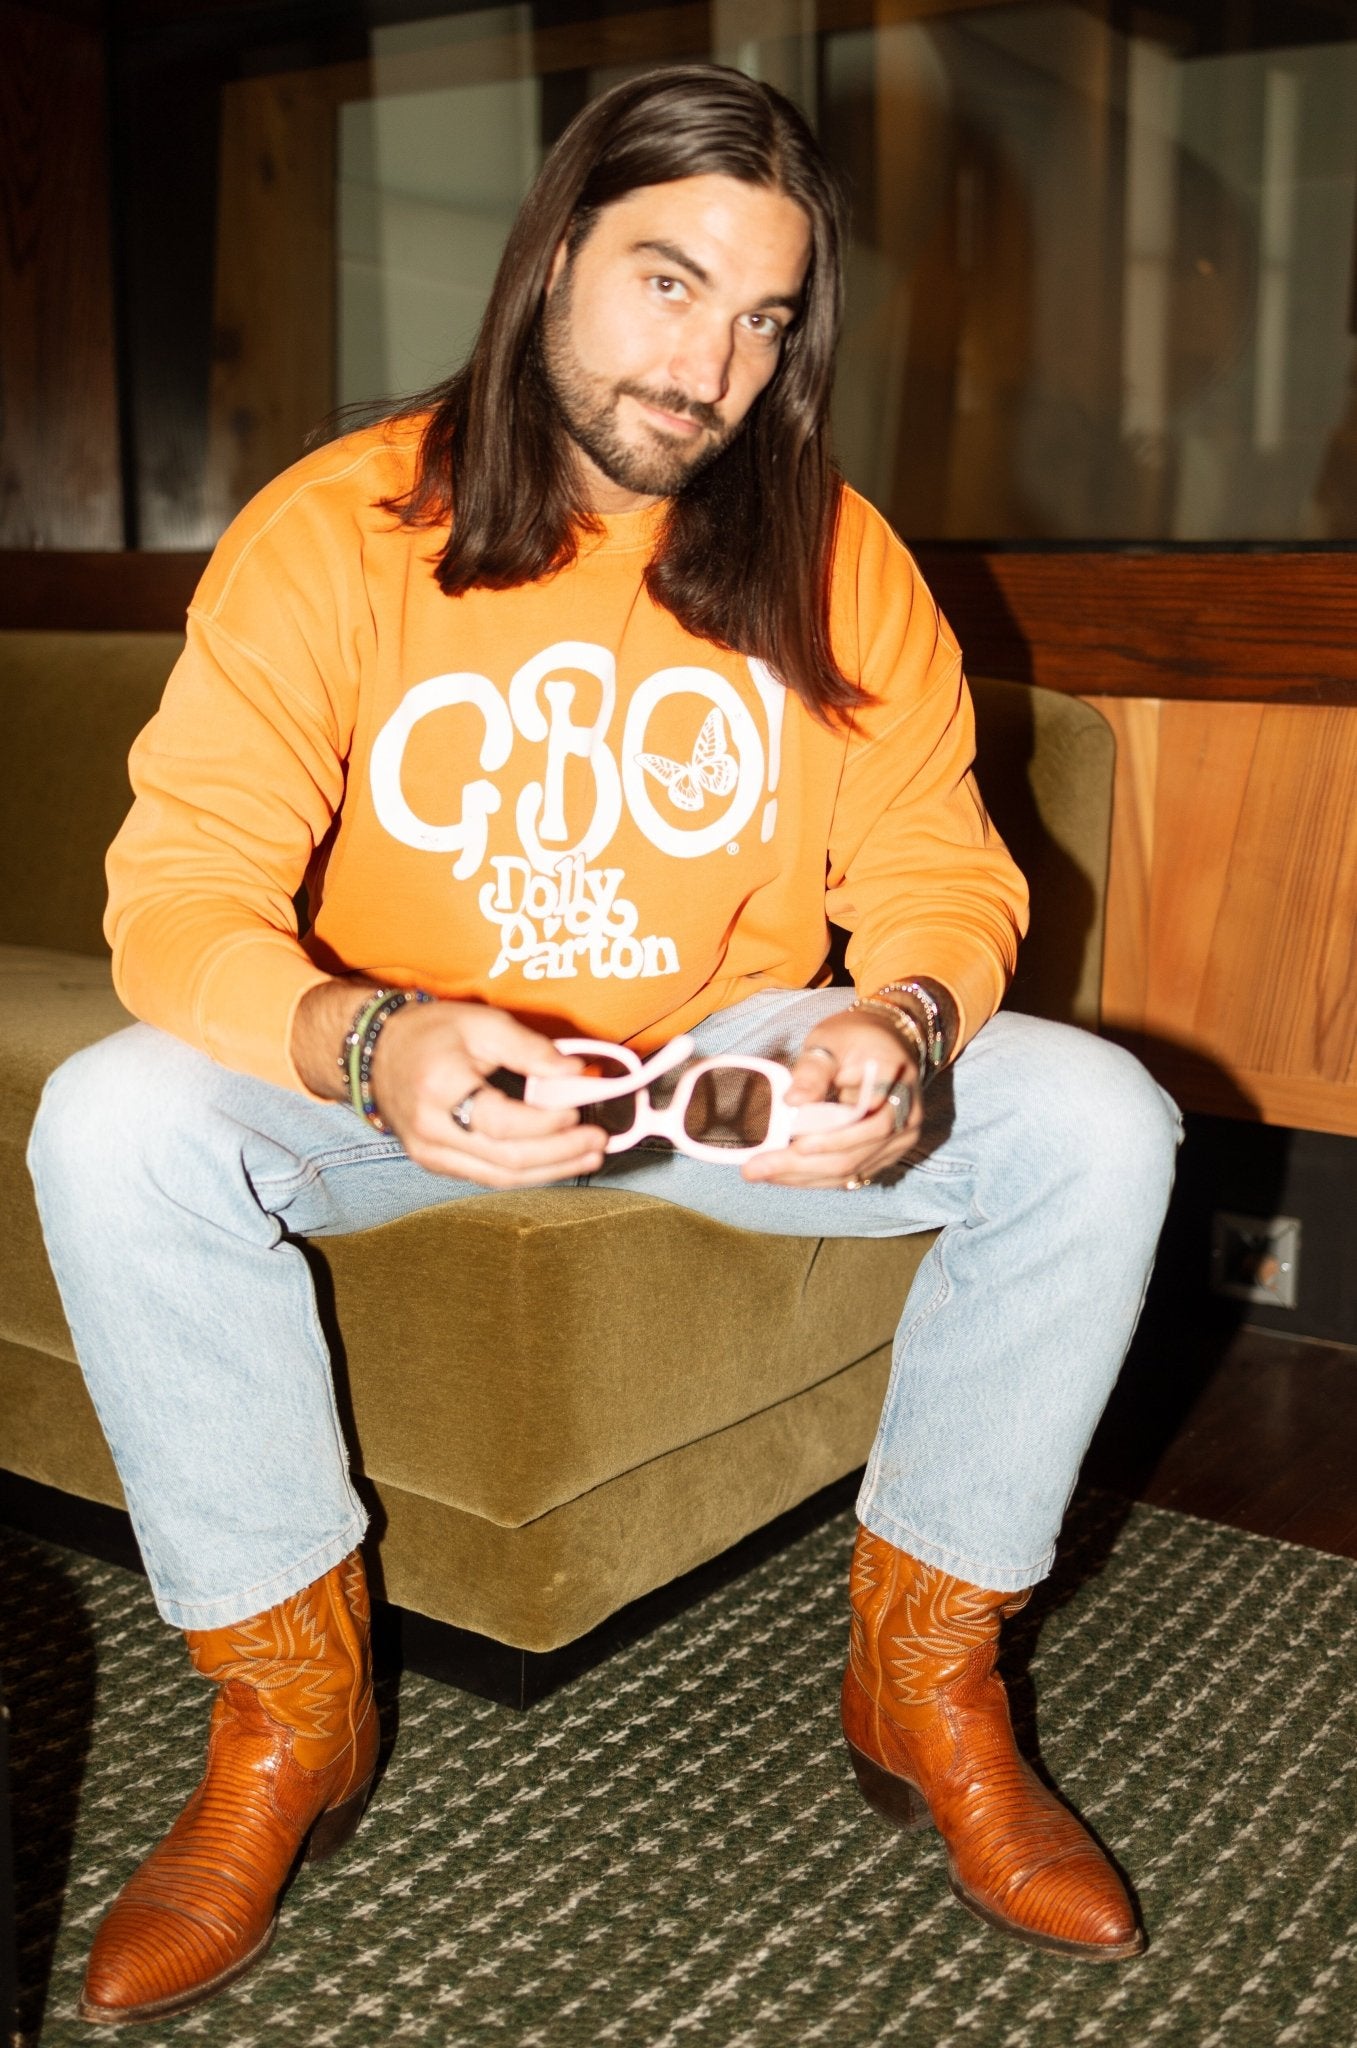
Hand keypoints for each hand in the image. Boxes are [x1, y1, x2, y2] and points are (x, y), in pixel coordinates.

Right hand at [294, 984, 602, 1186]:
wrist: (376, 1052)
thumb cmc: (432, 1032)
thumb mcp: (481, 1023)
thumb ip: (530, 1048)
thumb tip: (576, 1074)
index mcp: (439, 1088)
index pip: (500, 1120)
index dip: (544, 1123)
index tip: (579, 1111)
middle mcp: (431, 1129)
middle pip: (504, 1158)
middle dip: (558, 1154)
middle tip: (598, 1142)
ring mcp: (430, 1153)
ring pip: (498, 1177)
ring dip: (549, 1171)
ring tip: (588, 1157)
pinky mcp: (435, 1163)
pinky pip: (487, 1176)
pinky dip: (526, 1172)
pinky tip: (556, 1163)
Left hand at [740, 1007, 922, 1189]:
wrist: (887, 1042)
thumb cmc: (855, 1038)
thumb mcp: (830, 1041)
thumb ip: (813, 1072)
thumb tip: (792, 1102)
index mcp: (897, 1084)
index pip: (865, 1122)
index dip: (829, 1138)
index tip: (792, 1144)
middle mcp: (906, 1119)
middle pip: (853, 1154)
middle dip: (801, 1166)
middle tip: (755, 1168)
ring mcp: (898, 1141)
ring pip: (849, 1170)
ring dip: (802, 1177)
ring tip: (761, 1172)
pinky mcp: (884, 1153)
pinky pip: (850, 1173)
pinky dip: (814, 1176)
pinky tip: (783, 1174)